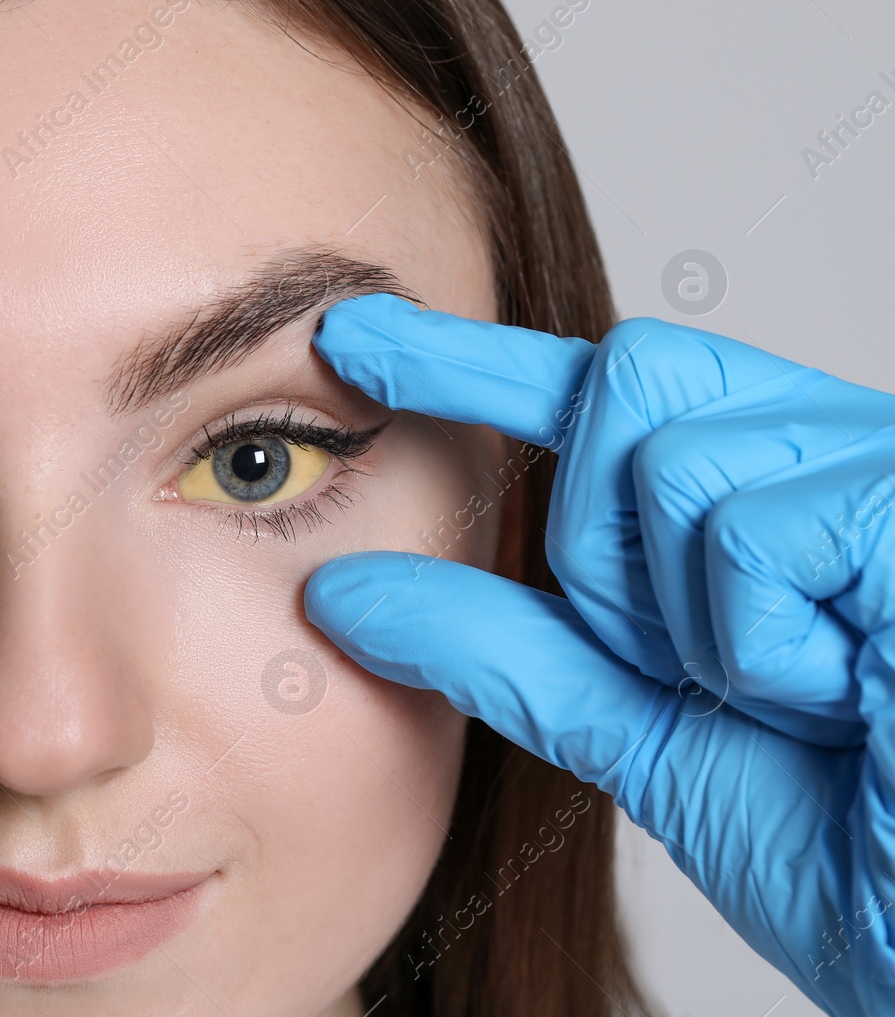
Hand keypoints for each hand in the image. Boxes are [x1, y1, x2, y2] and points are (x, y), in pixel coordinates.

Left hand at [301, 294, 894, 1015]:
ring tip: (801, 702)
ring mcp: (882, 467)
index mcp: (763, 490)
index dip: (471, 356)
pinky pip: (745, 533)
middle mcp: (830, 451)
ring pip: (669, 462)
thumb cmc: (845, 839)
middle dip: (604, 540)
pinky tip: (848, 701)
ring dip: (689, 621)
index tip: (357, 340)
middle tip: (692, 665)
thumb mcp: (639, 728)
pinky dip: (759, 649)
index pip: (598, 387)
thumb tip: (340, 594)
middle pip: (625, 386)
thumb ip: (503, 648)